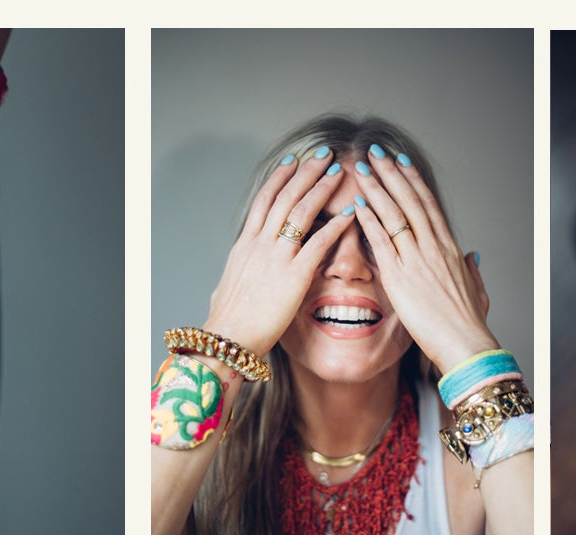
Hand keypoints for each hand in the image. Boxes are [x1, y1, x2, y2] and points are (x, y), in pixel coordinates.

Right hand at [198, 148, 356, 359]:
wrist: (228, 338)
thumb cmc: (227, 320)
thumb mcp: (225, 289)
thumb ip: (234, 279)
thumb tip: (225, 284)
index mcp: (245, 244)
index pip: (264, 200)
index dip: (281, 177)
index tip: (294, 160)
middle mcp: (260, 243)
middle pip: (285, 196)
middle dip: (306, 172)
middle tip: (323, 154)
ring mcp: (277, 257)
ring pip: (301, 211)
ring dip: (321, 188)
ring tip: (337, 172)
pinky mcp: (294, 275)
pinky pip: (319, 243)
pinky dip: (336, 224)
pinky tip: (350, 212)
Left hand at [340, 145, 498, 370]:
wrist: (466, 343)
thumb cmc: (469, 324)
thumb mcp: (477, 291)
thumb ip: (472, 270)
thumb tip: (473, 255)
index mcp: (450, 249)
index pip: (428, 205)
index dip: (413, 181)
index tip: (401, 163)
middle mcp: (434, 247)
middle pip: (409, 200)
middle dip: (391, 173)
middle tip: (375, 152)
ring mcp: (417, 259)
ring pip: (394, 213)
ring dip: (376, 188)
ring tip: (361, 169)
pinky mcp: (400, 277)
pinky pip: (381, 241)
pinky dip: (368, 220)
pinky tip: (356, 204)